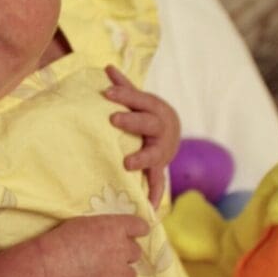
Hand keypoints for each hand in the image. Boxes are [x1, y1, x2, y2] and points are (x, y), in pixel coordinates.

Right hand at [49, 214, 148, 276]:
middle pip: (135, 253)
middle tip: (108, 256)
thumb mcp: (82, 223)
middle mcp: (122, 251)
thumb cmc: (62, 239)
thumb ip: (99, 229)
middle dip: (125, 255)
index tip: (134, 233)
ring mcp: (118, 275)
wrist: (53, 267)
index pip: (140, 226)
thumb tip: (102, 236)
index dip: (138, 230)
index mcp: (116, 229)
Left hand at [104, 65, 180, 208]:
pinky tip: (149, 209)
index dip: (124, 95)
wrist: (171, 132)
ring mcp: (162, 149)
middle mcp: (161, 129)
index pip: (139, 100)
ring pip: (154, 153)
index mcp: (155, 109)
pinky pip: (158, 182)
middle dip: (132, 120)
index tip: (106, 92)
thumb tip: (107, 67)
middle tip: (113, 118)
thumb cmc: (147, 114)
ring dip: (142, 158)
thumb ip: (124, 87)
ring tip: (128, 164)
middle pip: (148, 123)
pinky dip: (154, 195)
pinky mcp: (160, 167)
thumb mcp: (139, 100)